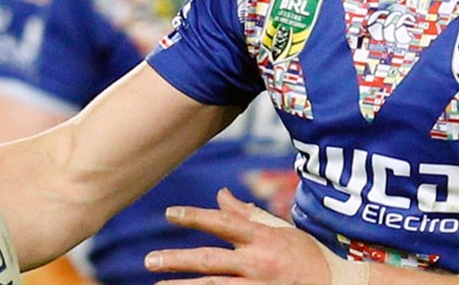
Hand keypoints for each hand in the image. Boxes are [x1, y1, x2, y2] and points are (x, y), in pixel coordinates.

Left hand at [145, 188, 331, 283]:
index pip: (223, 224)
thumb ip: (248, 214)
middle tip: (150, 261)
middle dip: (177, 260)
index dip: (195, 216)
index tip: (170, 213)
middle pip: (209, 260)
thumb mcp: (281, 231)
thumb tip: (220, 194)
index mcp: (264, 239)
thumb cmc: (308, 257)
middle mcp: (259, 263)